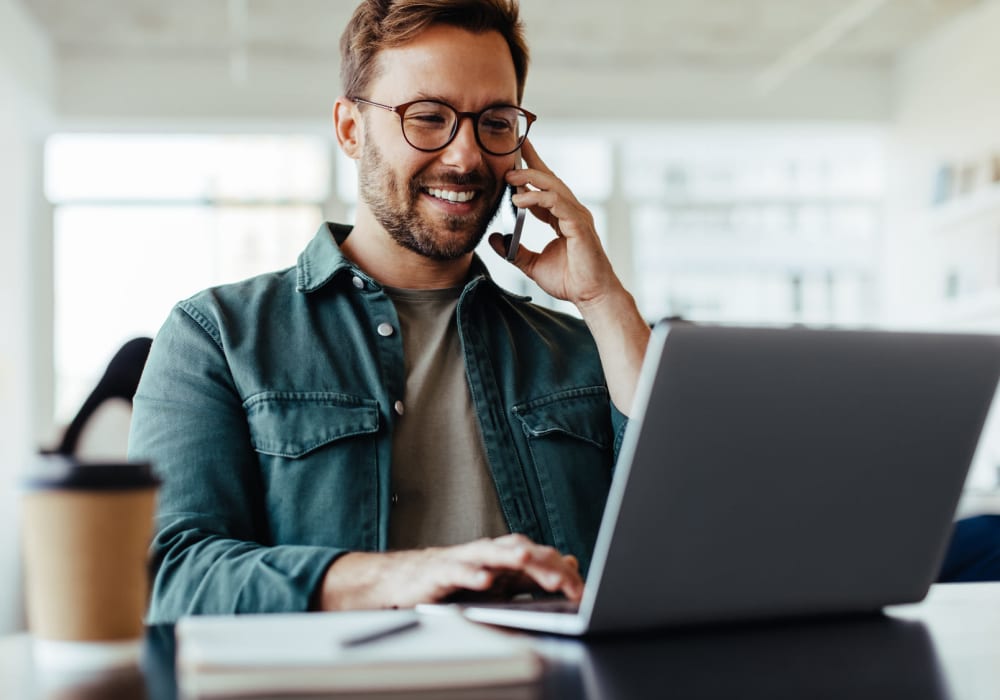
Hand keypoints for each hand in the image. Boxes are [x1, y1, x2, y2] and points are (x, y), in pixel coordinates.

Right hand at [314, 534, 583, 609]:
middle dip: (544, 566)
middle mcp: (488, 553)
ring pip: (492, 553)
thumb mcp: (499, 583)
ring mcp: (464, 560)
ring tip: (527, 562)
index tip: (582, 592)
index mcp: (505, 557)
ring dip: (511, 557)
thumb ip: (533, 575)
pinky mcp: (441, 572)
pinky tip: (484, 580)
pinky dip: (471, 574)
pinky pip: (458, 571)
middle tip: (566, 582)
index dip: (562, 574)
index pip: (540, 559)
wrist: (404, 581)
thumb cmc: (454, 581)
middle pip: (522, 552)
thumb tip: (569, 563)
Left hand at [488, 138, 620, 308]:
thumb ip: (514, 251)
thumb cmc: (570, 281)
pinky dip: (537, 198)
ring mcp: (577, 216)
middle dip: (531, 161)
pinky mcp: (579, 225)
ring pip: (553, 186)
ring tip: (509, 177)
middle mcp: (571, 212)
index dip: (529, 171)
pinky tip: (519, 199)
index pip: (544, 187)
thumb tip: (494, 240)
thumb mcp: (532, 264)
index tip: (513, 157)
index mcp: (562, 217)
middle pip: (550, 178)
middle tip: (511, 150)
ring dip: (530, 178)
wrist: (590, 296)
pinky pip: (556, 203)